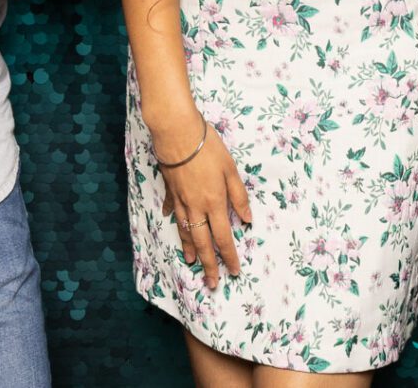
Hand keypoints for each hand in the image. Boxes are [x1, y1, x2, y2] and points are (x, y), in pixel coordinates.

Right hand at [149, 111, 253, 289]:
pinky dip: (174, 219)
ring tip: (192, 262)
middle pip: (203, 242)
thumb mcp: (230, 169)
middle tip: (212, 284)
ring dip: (190, 249)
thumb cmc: (208, 147)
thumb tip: (247, 220)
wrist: (176, 133)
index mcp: (214, 203)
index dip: (229, 256)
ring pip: (186, 231)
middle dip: (208, 265)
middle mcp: (196, 207)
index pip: (224, 237)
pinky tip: (172, 222)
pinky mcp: (170, 190)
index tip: (233, 272)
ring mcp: (181, 200)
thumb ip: (239, 196)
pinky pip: (173, 210)